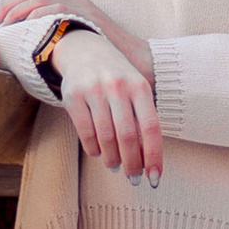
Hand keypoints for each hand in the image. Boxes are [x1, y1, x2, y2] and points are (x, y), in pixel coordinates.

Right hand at [0, 0, 161, 183]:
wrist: (85, 49)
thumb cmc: (117, 78)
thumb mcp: (136, 90)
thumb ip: (142, 119)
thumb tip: (148, 160)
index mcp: (140, 86)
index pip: (151, 127)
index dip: (154, 156)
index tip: (156, 178)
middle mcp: (118, 86)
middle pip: (128, 136)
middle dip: (132, 163)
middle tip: (134, 178)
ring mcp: (94, 90)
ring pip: (106, 137)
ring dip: (112, 159)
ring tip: (115, 165)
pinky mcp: (73, 96)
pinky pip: (85, 132)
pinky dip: (93, 148)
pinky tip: (98, 152)